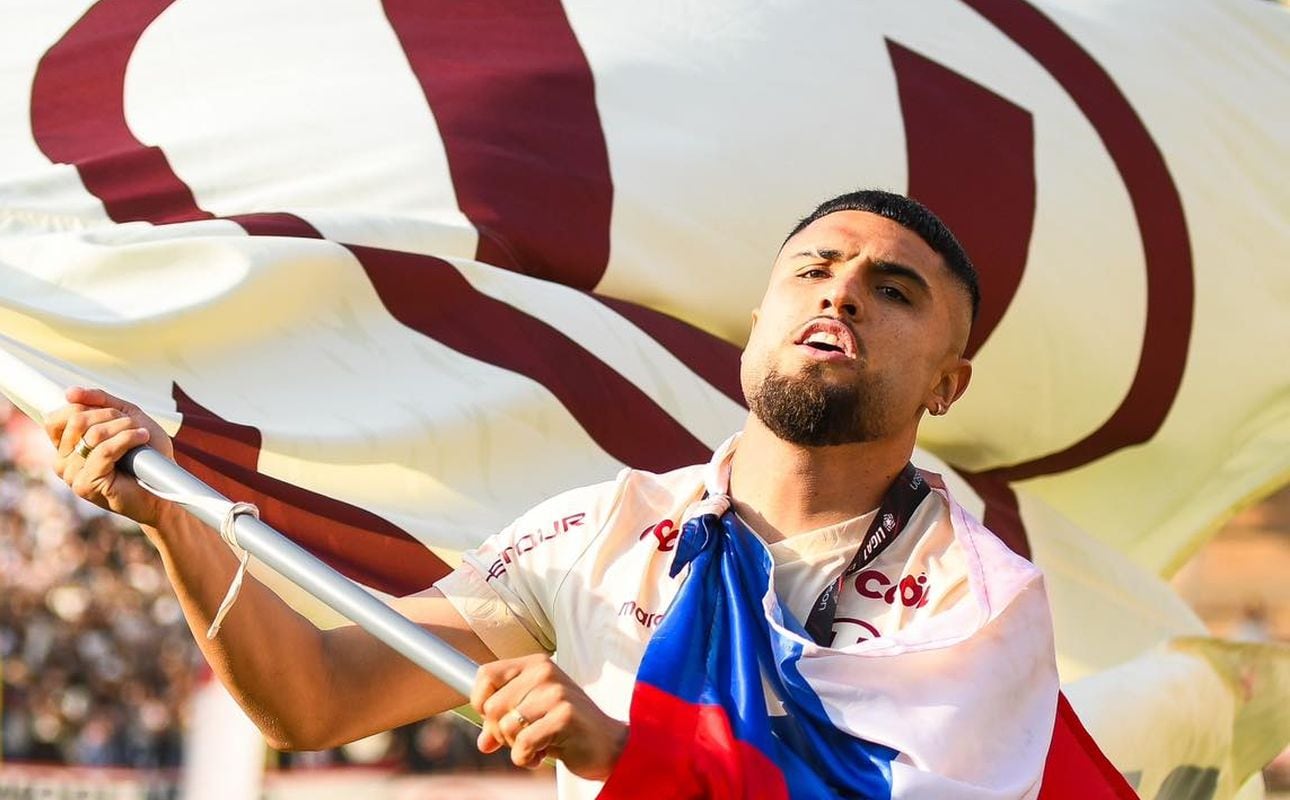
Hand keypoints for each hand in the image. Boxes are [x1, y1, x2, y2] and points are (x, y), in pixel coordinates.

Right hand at [44, 386, 174, 526]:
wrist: (164, 484)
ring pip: (92, 435)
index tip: (115, 412)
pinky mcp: (86, 484)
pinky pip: (103, 451)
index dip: (87, 407)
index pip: (58, 418)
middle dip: (111, 416)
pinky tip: (142, 438)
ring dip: (123, 428)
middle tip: (133, 424)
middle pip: (77, 420)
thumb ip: (99, 402)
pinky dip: (126, 440)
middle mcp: (63, 462)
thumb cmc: (146, 453)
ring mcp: (72, 475)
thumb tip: (70, 392)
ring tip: (142, 433)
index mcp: (66, 447)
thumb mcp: (125, 417)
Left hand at [472, 653, 627, 778]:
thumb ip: (503, 722)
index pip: (485, 674)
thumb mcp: (532, 717)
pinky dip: (526, 758)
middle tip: (523, 739)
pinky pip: (523, 744)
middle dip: (500, 733)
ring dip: (516, 747)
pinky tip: (543, 755)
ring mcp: (556, 692)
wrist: (609, 745)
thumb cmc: (567, 728)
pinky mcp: (564, 716)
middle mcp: (545, 672)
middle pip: (491, 707)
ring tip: (538, 745)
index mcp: (536, 664)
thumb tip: (482, 742)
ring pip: (505, 726)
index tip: (494, 719)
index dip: (479, 702)